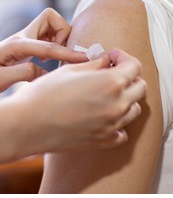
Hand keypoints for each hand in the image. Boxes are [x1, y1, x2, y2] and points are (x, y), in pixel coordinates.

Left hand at [0, 8, 86, 91]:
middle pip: (51, 17)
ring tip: (53, 57)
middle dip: (62, 32)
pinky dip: (55, 43)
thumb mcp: (2, 80)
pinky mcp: (29, 41)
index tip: (84, 59)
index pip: (48, 47)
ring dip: (60, 38)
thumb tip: (46, 70)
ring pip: (52, 24)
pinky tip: (46, 59)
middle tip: (58, 53)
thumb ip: (25, 73)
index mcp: (17, 45)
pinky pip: (49, 35)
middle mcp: (23, 36)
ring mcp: (26, 37)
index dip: (67, 54)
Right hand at [11, 50, 145, 155]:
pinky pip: (122, 132)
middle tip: (112, 73)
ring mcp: (113, 125)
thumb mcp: (71, 70)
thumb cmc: (45, 93)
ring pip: (134, 109)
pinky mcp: (104, 141)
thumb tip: (107, 60)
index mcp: (111, 83)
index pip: (134, 66)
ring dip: (126, 98)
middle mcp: (117, 105)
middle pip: (140, 88)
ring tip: (108, 94)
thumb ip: (96, 65)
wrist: (28, 124)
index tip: (113, 56)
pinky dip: (118, 123)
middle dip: (129, 77)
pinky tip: (105, 116)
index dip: (124, 57)